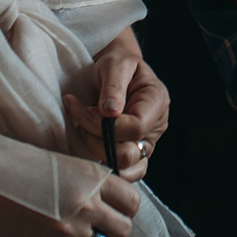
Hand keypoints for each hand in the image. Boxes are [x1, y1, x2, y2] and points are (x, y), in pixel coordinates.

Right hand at [0, 171, 140, 236]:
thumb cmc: (15, 164)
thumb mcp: (62, 161)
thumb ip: (87, 178)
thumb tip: (104, 193)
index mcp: (92, 177)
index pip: (131, 199)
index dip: (125, 204)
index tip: (115, 205)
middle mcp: (87, 205)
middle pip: (124, 228)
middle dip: (116, 227)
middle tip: (103, 224)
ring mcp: (70, 232)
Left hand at [65, 28, 169, 183]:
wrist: (115, 72)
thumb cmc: (116, 65)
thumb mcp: (115, 64)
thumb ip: (114, 86)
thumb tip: (110, 111)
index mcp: (156, 102)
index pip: (136, 128)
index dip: (106, 126)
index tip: (86, 110)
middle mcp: (155, 127)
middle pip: (129, 153)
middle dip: (97, 140)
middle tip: (80, 118)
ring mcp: (145, 143)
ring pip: (124, 168)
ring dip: (96, 151)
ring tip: (83, 128)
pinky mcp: (133, 154)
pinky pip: (121, 171)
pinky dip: (100, 161)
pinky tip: (88, 140)